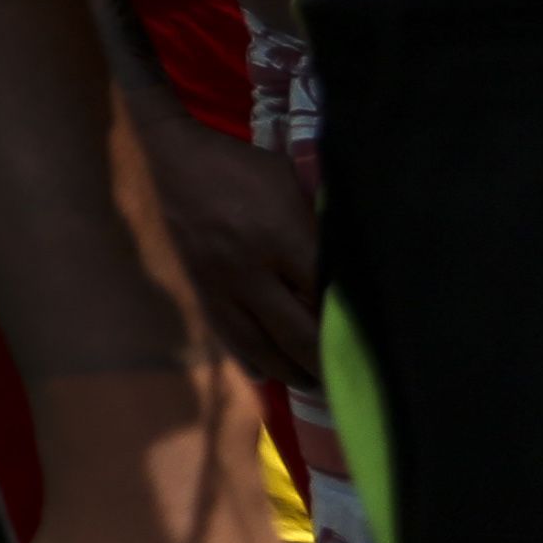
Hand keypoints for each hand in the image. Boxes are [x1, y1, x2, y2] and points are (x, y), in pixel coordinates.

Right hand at [133, 121, 322, 393]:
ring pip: (260, 347)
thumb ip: (319, 227)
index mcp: (282, 235)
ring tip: (313, 381)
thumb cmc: (243, 167)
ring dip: (290, 370)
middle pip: (297, 333)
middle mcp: (250, 269)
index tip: (369, 340)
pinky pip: (227, 337)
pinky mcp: (199, 291)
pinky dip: (250, 361)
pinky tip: (265, 374)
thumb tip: (346, 269)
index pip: (326, 295)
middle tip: (348, 375)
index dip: (349, 323)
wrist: (173, 161)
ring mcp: (220, 286)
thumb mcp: (292, 185)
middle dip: (325, 360)